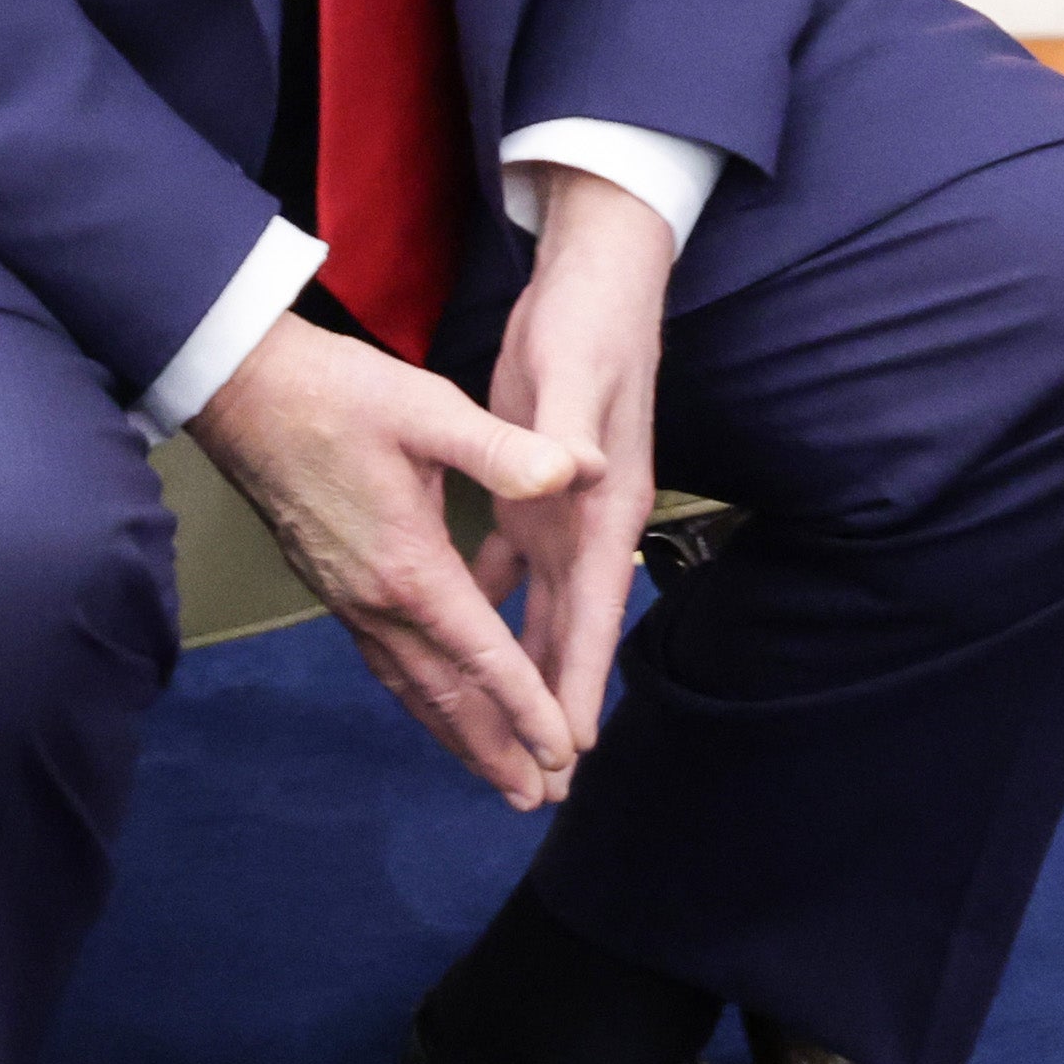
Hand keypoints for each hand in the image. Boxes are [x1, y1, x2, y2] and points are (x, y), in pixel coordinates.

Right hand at [189, 314, 589, 809]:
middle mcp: (375, 602)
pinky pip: (388, 663)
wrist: (244, 391)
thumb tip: (571, 473)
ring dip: (457, 734)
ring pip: (411, 687)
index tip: (561, 754)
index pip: (480, 655)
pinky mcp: (335, 588)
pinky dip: (423, 697)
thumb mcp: (430, 408)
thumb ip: (502, 447)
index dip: (525, 706)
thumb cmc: (340, 394)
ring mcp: (349, 600)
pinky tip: (439, 704)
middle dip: (494, 748)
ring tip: (497, 776)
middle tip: (538, 799)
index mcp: (408, 567)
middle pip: (443, 695)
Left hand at [480, 164, 673, 760]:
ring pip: (537, 611)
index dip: (577, 681)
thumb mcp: (573, 371)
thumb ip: (566, 428)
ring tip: (504, 739)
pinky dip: (488, 608)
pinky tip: (460, 640)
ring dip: (521, 671)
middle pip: (568, 632)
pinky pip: (506, 568)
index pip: (592, 611)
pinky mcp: (530, 489)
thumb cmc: (592, 323)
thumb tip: (573, 474)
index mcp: (603, 504)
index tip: (568, 753)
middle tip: (535, 787)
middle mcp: (587, 519)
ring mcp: (560, 509)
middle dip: (550, 707)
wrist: (598, 276)